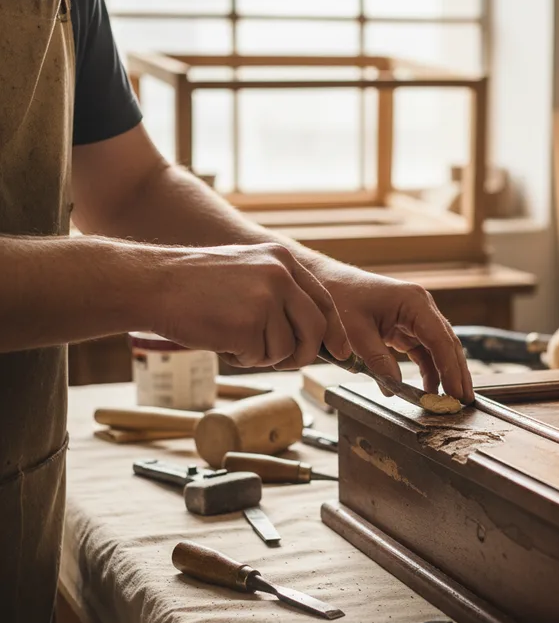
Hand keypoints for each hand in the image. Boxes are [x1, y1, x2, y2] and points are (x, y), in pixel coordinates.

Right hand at [151, 243, 350, 368]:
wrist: (153, 284)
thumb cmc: (196, 285)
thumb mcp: (248, 271)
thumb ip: (281, 293)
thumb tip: (314, 331)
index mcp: (282, 261)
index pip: (324, 301)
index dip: (334, 331)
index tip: (341, 352)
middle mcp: (279, 277)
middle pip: (315, 329)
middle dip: (306, 353)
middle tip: (288, 362)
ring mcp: (264, 300)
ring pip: (287, 349)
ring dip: (263, 355)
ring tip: (234, 338)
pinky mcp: (247, 324)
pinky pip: (259, 358)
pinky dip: (242, 358)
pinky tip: (221, 340)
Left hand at [316, 262, 473, 402]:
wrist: (327, 282)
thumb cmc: (340, 297)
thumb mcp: (355, 331)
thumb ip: (377, 360)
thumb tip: (394, 389)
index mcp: (414, 302)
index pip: (440, 340)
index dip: (450, 369)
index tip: (456, 392)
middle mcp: (421, 307)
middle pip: (447, 344)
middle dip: (457, 374)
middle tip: (464, 401)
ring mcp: (416, 317)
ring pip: (439, 349)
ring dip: (446, 374)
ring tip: (451, 400)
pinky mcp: (407, 327)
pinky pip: (424, 351)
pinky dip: (429, 369)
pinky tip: (430, 389)